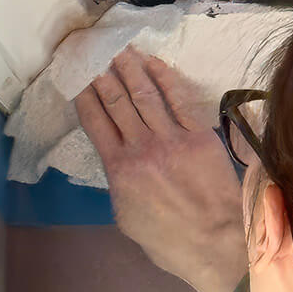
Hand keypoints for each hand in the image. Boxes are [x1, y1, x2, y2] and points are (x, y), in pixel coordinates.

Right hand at [74, 47, 248, 291]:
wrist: (216, 242)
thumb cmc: (171, 242)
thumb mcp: (128, 218)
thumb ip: (120, 185)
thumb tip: (120, 166)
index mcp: (118, 169)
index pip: (95, 121)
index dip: (84, 95)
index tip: (77, 76)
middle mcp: (140, 147)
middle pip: (117, 101)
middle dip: (103, 73)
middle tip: (94, 51)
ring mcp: (171, 137)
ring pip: (145, 93)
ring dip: (130, 67)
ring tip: (119, 49)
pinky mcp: (199, 135)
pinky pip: (178, 98)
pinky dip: (164, 77)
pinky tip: (153, 62)